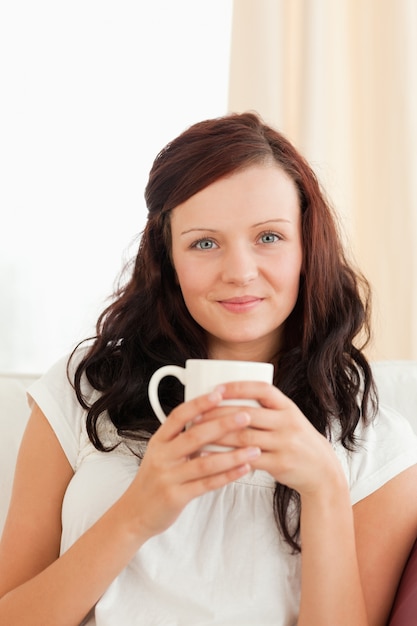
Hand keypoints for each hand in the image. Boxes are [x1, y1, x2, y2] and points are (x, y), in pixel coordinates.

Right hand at [123, 388, 260, 538]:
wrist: (135, 513)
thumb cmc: (155, 479)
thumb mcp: (161, 453)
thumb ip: (182, 438)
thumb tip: (212, 418)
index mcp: (159, 441)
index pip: (179, 416)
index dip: (199, 403)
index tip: (219, 393)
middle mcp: (162, 456)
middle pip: (195, 436)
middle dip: (223, 425)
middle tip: (246, 416)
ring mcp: (168, 477)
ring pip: (205, 463)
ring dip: (233, 455)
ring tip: (254, 449)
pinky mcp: (176, 497)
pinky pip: (207, 484)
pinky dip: (228, 476)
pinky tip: (244, 469)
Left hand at [203, 381, 345, 497]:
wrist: (321, 470)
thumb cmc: (296, 440)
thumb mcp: (288, 418)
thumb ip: (265, 408)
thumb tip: (228, 396)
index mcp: (287, 407)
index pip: (262, 389)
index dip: (238, 387)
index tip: (216, 388)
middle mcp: (287, 422)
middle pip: (247, 414)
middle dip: (218, 413)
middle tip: (196, 414)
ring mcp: (284, 444)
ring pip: (244, 437)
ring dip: (217, 436)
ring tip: (198, 434)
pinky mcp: (279, 464)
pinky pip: (247, 459)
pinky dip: (227, 457)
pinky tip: (211, 456)